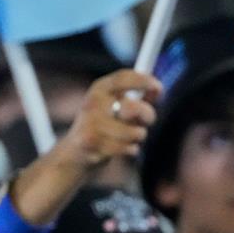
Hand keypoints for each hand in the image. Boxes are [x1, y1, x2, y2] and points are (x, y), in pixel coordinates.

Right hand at [9, 69, 160, 225]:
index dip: (144, 80)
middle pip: (131, 107)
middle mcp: (93, 103)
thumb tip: (158, 89)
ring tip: (130, 138)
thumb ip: (136, 98)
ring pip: (133, 132)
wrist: (73, 154)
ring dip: (138, 136)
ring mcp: (91, 124)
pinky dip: (130, 150)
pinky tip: (121, 148)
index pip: (123, 78)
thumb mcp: (115, 107)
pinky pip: (127, 148)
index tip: (159, 86)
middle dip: (147, 115)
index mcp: (99, 89)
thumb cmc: (101, 127)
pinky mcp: (92, 144)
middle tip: (148, 120)